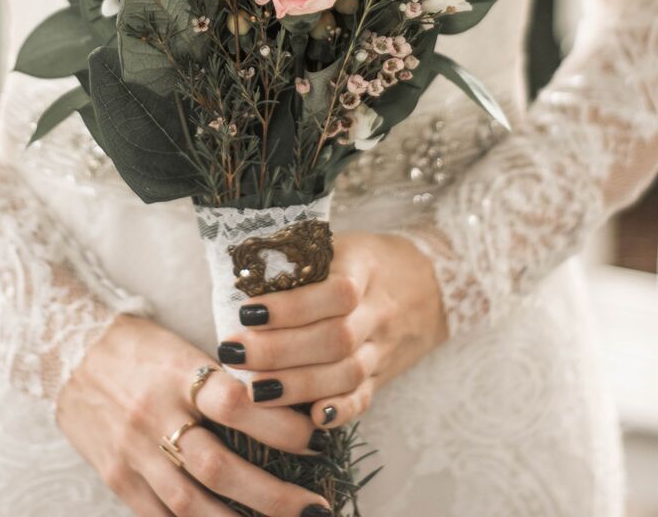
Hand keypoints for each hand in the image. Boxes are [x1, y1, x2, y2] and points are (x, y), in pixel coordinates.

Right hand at [56, 312, 334, 516]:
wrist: (66, 350)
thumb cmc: (136, 345)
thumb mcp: (180, 347)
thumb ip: (220, 380)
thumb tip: (279, 408)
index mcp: (177, 372)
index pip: (233, 402)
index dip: (277, 424)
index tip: (313, 437)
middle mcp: (155, 415)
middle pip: (218, 466)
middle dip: (272, 495)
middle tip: (315, 507)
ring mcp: (133, 453)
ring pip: (192, 504)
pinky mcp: (117, 478)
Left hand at [217, 232, 447, 428]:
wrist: (429, 280)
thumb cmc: (364, 260)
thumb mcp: (337, 244)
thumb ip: (300, 259)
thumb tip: (242, 275)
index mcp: (365, 269)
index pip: (333, 292)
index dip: (289, 307)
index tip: (246, 312)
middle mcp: (379, 312)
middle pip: (335, 339)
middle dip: (280, 351)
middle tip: (235, 353)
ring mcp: (384, 347)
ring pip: (347, 374)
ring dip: (298, 386)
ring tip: (255, 391)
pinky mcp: (384, 374)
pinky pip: (366, 398)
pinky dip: (340, 412)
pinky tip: (312, 420)